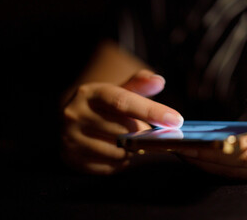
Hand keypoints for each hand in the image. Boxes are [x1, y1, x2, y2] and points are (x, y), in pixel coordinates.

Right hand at [61, 69, 183, 174]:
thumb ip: (139, 85)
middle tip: (146, 133)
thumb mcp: (117, 91)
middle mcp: (76, 114)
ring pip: (119, 151)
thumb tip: (159, 81)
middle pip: (124, 130)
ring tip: (127, 141)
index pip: (123, 102)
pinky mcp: (72, 158)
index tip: (176, 120)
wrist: (70, 123)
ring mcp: (71, 138)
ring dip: (132, 150)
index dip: (151, 111)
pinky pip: (109, 166)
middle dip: (143, 134)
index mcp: (90, 93)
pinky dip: (120, 162)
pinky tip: (115, 152)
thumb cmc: (102, 107)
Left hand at [178, 82, 246, 178]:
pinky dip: (218, 163)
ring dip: (206, 163)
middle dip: (201, 157)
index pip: (244, 154)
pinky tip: (203, 153)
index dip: (215, 150)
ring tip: (180, 148)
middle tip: (172, 145)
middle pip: (233, 167)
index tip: (189, 142)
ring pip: (234, 172)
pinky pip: (240, 170)